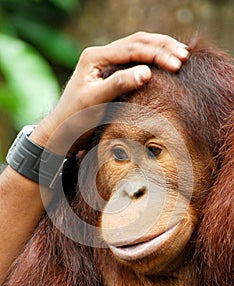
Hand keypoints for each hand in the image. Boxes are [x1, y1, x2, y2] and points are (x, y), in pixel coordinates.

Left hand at [31, 32, 188, 150]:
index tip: (177, 64)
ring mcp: (105, 62)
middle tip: (184, 56)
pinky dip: (151, 59)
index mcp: (95, 56)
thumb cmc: (76, 118)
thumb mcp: (96, 101)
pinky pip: (134, 59)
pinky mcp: (110, 72)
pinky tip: (164, 63)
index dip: (157, 54)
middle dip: (162, 46)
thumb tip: (147, 72)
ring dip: (159, 49)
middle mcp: (100, 54)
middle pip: (137, 41)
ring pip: (137, 47)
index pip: (132, 49)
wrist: (63, 129)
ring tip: (180, 55)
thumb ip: (119, 84)